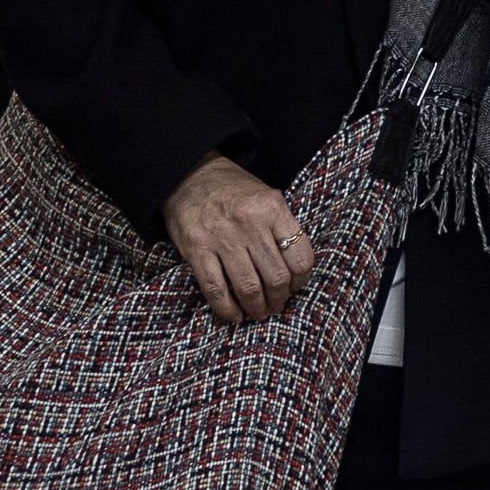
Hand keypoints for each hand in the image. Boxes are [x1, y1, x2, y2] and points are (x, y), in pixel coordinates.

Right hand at [165, 154, 313, 326]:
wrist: (189, 174)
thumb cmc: (233, 191)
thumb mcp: (266, 197)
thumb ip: (281, 229)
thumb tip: (294, 274)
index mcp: (272, 208)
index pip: (301, 258)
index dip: (301, 281)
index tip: (294, 287)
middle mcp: (249, 222)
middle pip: (276, 278)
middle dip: (279, 300)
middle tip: (276, 305)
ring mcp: (222, 237)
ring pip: (249, 288)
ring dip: (256, 309)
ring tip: (258, 312)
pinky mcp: (197, 249)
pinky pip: (216, 290)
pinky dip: (227, 309)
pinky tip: (234, 315)